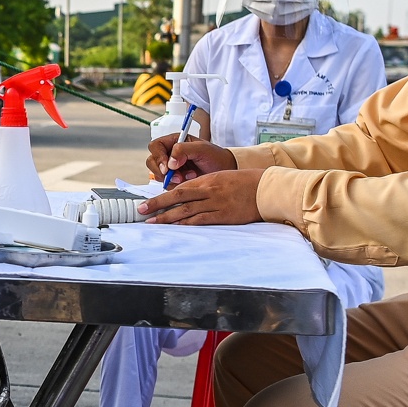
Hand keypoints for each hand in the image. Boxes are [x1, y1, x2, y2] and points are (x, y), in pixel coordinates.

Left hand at [144, 169, 263, 225]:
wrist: (266, 188)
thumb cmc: (244, 183)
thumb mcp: (221, 179)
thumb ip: (204, 187)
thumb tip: (185, 195)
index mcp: (206, 180)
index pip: (179, 188)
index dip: (162, 196)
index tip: (148, 202)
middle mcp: (208, 190)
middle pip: (177, 198)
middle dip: (157, 205)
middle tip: (141, 211)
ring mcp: (215, 203)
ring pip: (186, 210)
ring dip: (167, 217)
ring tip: (152, 222)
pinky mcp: (223, 216)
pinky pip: (200, 220)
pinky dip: (186, 224)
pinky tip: (175, 227)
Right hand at [147, 136, 236, 184]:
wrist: (224, 171)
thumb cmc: (216, 157)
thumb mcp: (202, 149)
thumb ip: (184, 150)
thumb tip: (170, 162)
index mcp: (174, 142)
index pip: (155, 146)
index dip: (158, 157)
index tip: (168, 167)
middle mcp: (169, 154)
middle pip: (152, 162)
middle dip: (163, 172)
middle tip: (178, 177)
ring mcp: (170, 168)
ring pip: (158, 175)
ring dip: (172, 179)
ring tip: (190, 176)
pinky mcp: (174, 180)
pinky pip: (167, 185)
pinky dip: (177, 186)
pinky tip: (190, 182)